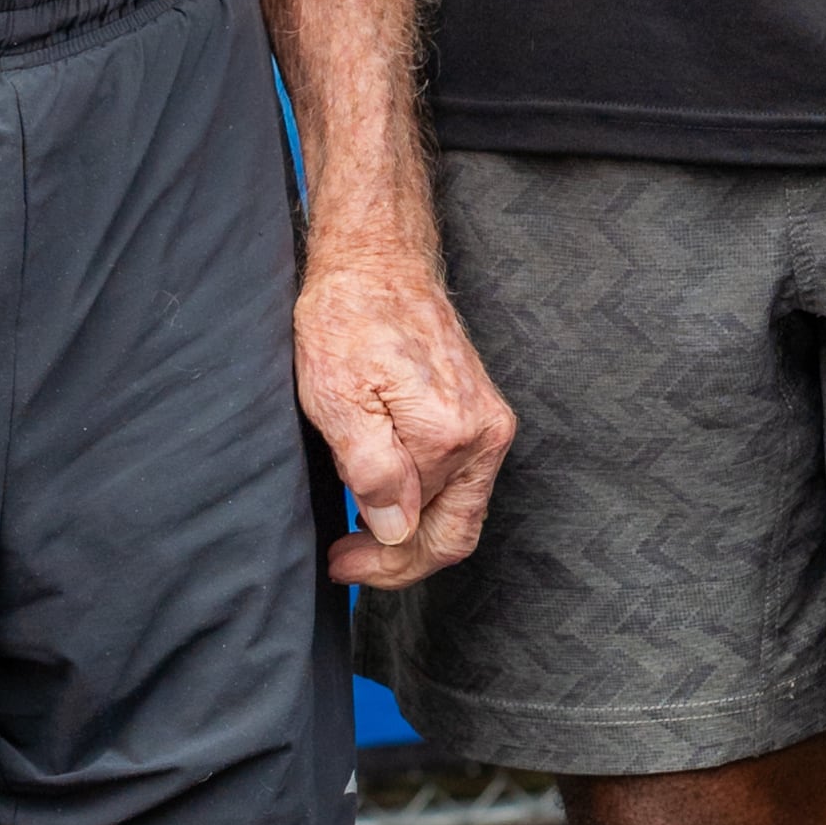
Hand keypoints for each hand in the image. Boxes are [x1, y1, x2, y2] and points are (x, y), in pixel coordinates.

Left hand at [295, 228, 515, 587]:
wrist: (375, 261)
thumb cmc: (349, 319)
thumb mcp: (338, 397)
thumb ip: (372, 470)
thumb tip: (396, 530)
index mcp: (454, 435)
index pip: (431, 536)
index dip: (384, 563)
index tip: (341, 564)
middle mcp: (485, 433)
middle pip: (451, 530)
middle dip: (397, 555)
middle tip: (345, 558)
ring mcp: (487, 422)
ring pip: (454, 506)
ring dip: (406, 527)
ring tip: (356, 524)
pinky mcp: (478, 410)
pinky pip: (455, 476)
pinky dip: (419, 495)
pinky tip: (381, 491)